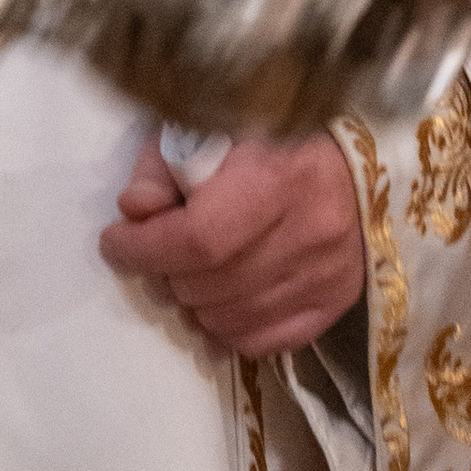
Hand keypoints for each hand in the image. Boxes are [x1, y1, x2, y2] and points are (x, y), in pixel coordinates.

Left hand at [98, 129, 366, 357]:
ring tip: (188, 275)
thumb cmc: (272, 137)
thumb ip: (163, 167)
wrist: (355, 158)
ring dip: (192, 302)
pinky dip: (227, 329)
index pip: (198, 239)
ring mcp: (327, 274)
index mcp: (278, 179)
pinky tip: (217, 303)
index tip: (115, 242)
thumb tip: (134, 210)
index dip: (143, 249)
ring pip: (227, 318)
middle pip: (207, 284)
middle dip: (163, 273)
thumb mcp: (209, 130)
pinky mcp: (337, 300)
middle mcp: (309, 233)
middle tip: (155, 255)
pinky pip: (263, 341)